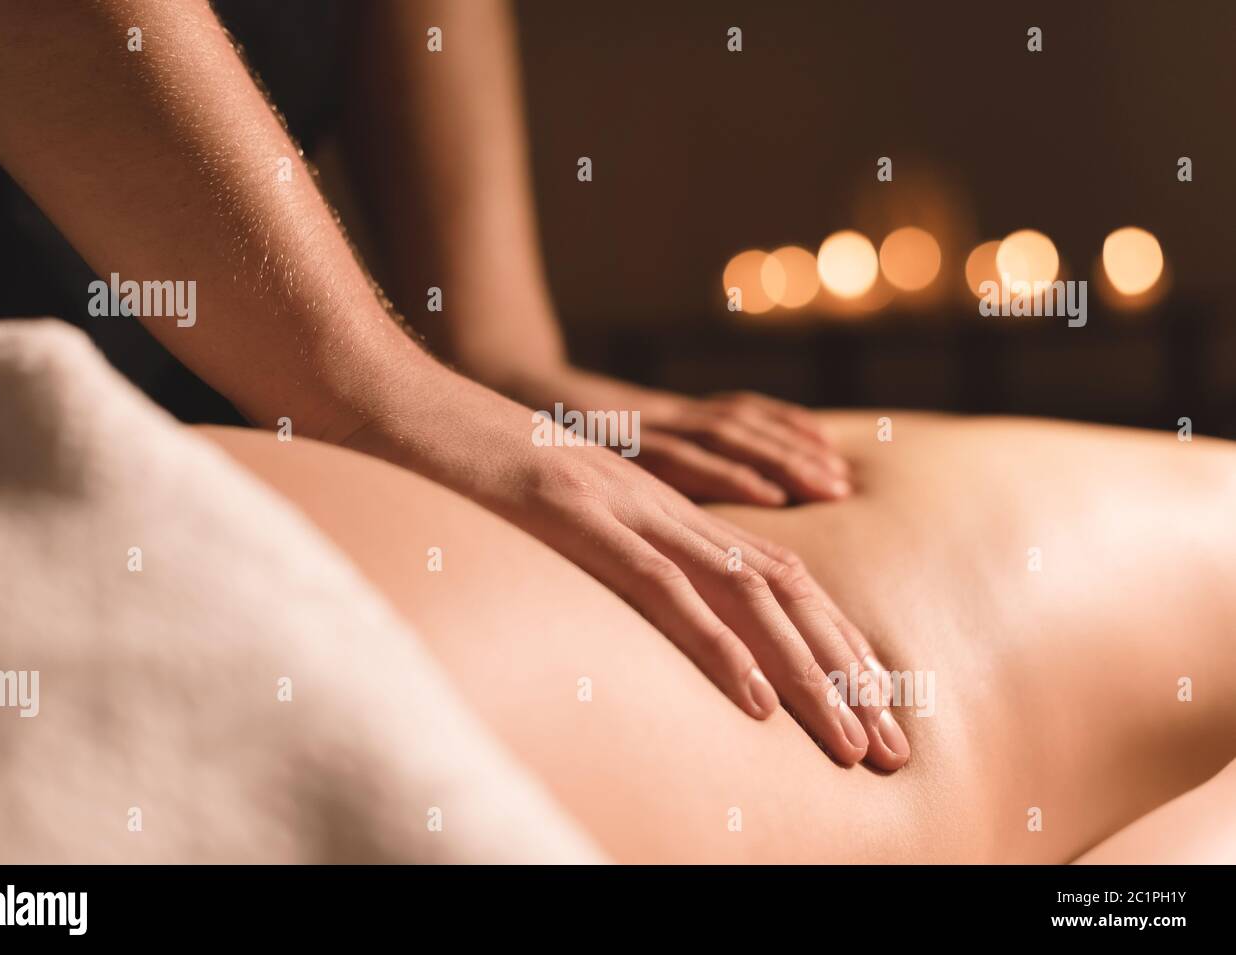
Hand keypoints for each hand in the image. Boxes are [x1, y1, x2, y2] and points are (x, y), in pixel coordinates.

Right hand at [343, 364, 909, 770]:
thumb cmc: (473, 470)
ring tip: (851, 741)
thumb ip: (611, 560)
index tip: (873, 712)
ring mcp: (623, 506)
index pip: (777, 577)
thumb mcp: (559, 522)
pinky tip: (755, 701)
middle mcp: (663, 506)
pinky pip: (660, 588)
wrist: (405, 402)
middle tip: (893, 750)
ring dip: (807, 672)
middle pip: (785, 588)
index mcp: (664, 511)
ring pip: (744, 592)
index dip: (834, 643)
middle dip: (848, 674)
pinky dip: (714, 646)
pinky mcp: (573, 515)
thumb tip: (650, 620)